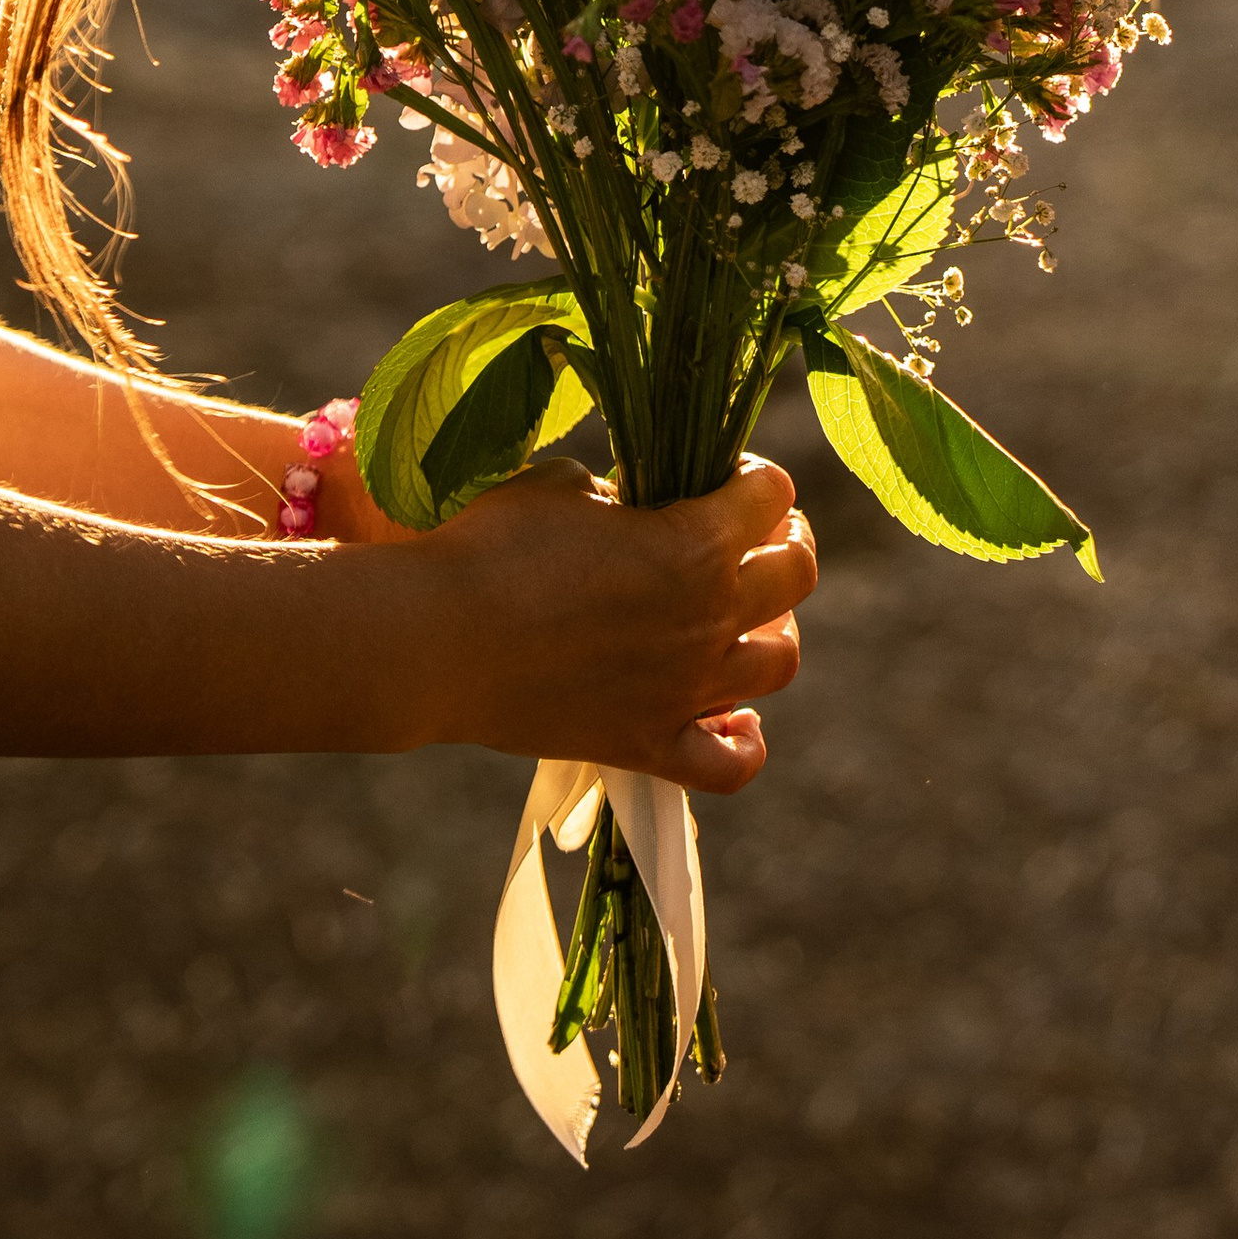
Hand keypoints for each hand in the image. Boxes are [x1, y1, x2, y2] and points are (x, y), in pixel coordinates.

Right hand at [394, 448, 815, 795]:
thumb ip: (625, 497)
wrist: (440, 639)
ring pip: (780, 664)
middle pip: (797, 574)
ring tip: (742, 614)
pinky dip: (745, 742)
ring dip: (773, 629)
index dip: (755, 476)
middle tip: (753, 533)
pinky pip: (732, 764)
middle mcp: (708, 619)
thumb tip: (637, 509)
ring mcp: (685, 690)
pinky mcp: (648, 744)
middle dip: (785, 540)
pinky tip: (734, 718)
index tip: (725, 475)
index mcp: (696, 544)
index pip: (773, 495)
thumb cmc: (497, 544)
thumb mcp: (567, 485)